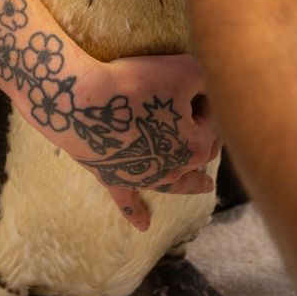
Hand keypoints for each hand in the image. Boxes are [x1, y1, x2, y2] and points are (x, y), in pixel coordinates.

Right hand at [75, 52, 220, 230]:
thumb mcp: (184, 70)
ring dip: (191, 184)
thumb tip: (213, 84)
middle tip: (208, 119)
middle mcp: (174, 169)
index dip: (205, 97)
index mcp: (195, 146)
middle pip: (200, 152)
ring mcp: (144, 177)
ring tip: (206, 188)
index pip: (213, 119)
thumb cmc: (136, 84)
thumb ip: (207, 77)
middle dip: (207, 135)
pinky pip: (128, 202)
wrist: (83, 103)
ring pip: (175, 182)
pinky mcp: (116, 178)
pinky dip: (136, 213)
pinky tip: (144, 225)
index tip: (194, 83)